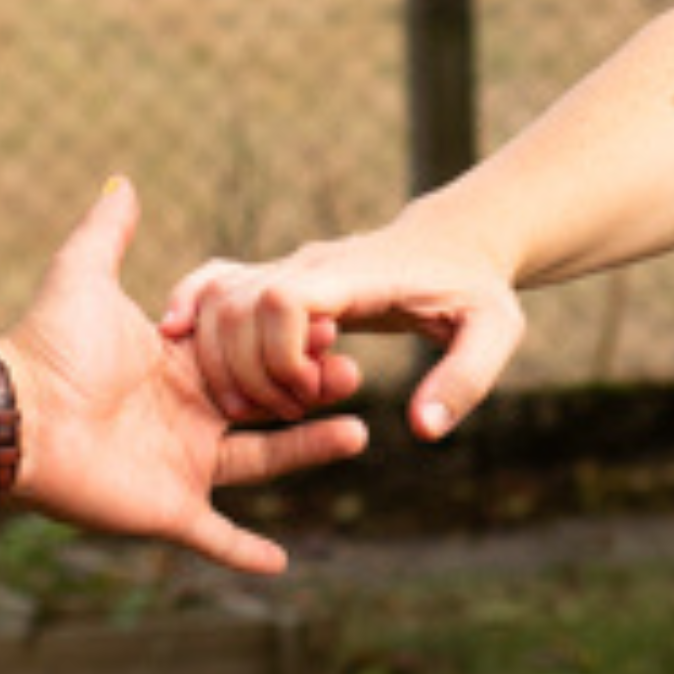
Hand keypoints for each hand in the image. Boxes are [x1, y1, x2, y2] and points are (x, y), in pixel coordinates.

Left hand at [0, 179, 374, 573]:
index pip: (248, 353)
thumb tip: (122, 181)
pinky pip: (214, 537)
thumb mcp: (83, 275)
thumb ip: (108, 232)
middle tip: (354, 374)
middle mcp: (185, 414)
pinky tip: (281, 564)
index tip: (332, 324)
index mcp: (175, 364)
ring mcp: (180, 464)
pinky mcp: (168, 508)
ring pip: (261, 462)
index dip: (287, 342)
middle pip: (268, 404)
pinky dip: (244, 553)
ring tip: (357, 435)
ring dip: (309, 451)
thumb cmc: (49, 346)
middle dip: (314, 390)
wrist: (17, 415)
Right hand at [162, 222, 527, 445]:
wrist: (456, 242)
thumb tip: (422, 430)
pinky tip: (178, 333)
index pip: (289, 297)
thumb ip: (463, 381)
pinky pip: (218, 284)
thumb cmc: (477, 290)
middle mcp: (313, 264)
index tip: (309, 391)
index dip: (281, 351)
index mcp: (360, 275)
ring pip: (220, 296)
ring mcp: (290, 266)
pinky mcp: (279, 278)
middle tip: (289, 409)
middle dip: (249, 367)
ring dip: (223, 355)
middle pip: (241, 302)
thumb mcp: (495, 333)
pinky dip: (193, 305)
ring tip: (265, 400)